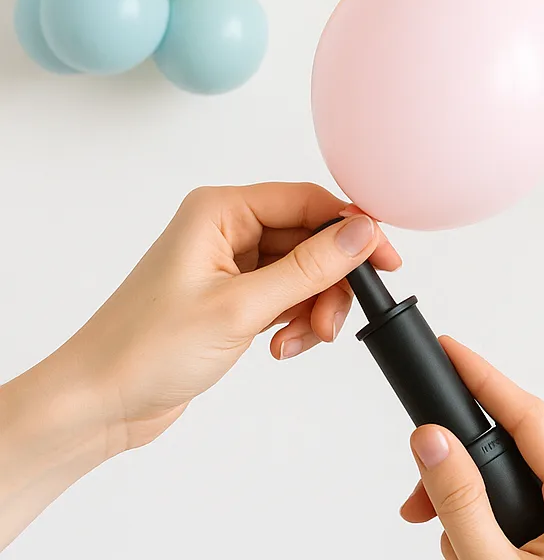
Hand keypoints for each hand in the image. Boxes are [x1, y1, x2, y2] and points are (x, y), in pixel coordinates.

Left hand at [1, 183, 398, 545]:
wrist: (98, 404)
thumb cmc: (144, 349)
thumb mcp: (241, 308)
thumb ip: (309, 269)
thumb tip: (362, 233)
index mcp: (219, 211)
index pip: (307, 201)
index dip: (351, 230)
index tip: (383, 261)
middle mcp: (225, 230)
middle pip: (310, 240)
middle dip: (329, 283)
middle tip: (333, 320)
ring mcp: (228, 266)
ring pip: (302, 273)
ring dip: (312, 309)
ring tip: (299, 341)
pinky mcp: (231, 299)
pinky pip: (286, 298)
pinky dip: (294, 322)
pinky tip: (281, 347)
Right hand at [399, 337, 543, 559]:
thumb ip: (461, 502)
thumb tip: (434, 441)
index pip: (531, 418)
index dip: (485, 379)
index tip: (450, 352)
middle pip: (520, 457)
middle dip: (465, 471)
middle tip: (417, 499)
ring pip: (521, 491)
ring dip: (474, 511)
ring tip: (453, 548)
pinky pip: (532, 518)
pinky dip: (493, 530)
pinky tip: (470, 551)